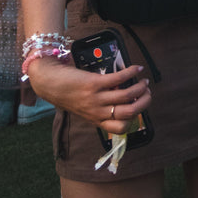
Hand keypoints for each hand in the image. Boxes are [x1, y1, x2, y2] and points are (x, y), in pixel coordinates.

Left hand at [28, 56, 151, 131]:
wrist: (50, 83)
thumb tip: (122, 98)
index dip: (134, 120)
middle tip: (147, 93)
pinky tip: (137, 69)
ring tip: (144, 81)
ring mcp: (96, 98)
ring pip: (126, 96)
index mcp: (96, 120)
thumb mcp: (84, 108)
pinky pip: (119, 79)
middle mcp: (97, 112)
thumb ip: (100, 108)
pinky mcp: (94, 83)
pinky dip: (131, 73)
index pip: (121, 129)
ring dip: (140, 88)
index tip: (139, 109)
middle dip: (143, 103)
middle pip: (128, 113)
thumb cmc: (67, 94)